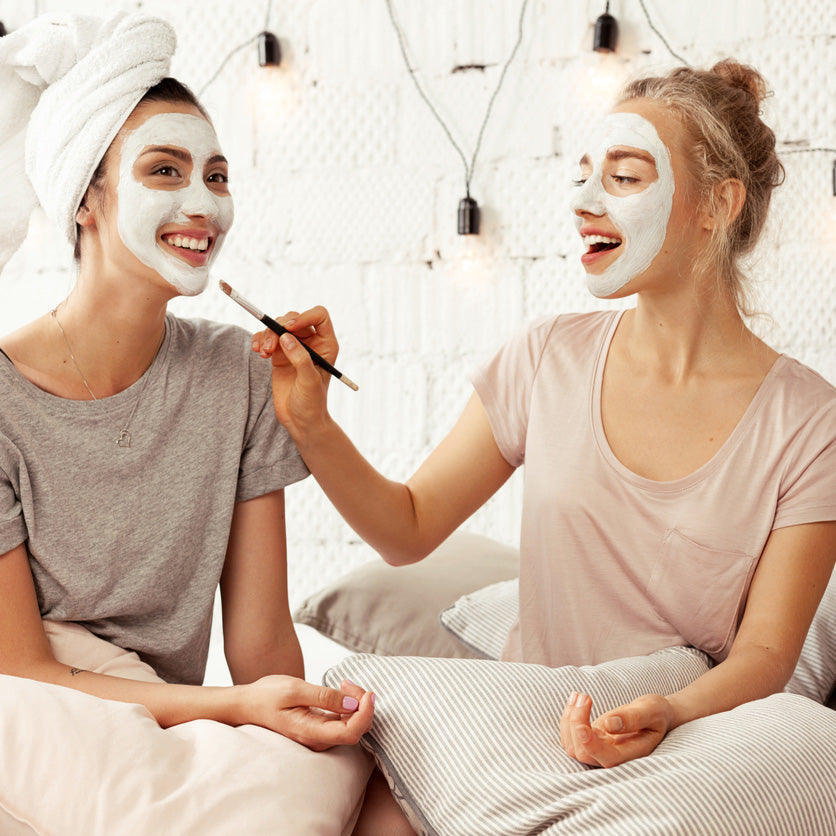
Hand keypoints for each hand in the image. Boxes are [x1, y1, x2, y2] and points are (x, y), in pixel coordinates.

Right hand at [242, 675, 373, 750]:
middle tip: (348, 682)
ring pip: (351, 725)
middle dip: (362, 705)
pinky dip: (348, 705)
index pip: (351, 733)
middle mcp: (317, 739)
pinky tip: (341, 690)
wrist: (247, 705)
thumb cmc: (267, 696)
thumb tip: (353, 705)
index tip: (368, 693)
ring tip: (344, 683)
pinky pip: (343, 721)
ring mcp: (318, 736)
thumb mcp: (295, 689)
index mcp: (311, 732)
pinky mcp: (318, 728)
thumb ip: (324, 697)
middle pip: (355, 729)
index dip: (366, 714)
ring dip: (356, 704)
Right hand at [251, 306, 337, 440]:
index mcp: (326, 344)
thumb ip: (300, 358)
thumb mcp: (309, 380)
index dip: (304, 317)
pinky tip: (258, 351)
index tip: (289, 328)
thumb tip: (286, 337)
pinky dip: (260, 340)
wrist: (300, 420)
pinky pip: (267, 337)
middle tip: (270, 345)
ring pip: (278, 326)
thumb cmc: (312, 402)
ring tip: (262, 352)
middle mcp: (311, 342)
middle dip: (279, 327)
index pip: (319, 316)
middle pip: (294, 319)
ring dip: (267, 335)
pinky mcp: (279, 354)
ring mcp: (294, 347)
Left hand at [559, 691, 672, 766]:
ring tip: (579, 695)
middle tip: (584, 696)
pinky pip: (571, 734)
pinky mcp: (591, 738)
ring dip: (569, 719)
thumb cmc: (656, 713)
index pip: (605, 758)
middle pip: (582, 752)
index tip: (582, 726)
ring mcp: (599, 748)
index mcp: (629, 754)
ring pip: (572, 745)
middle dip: (576, 723)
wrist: (654, 715)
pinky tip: (576, 698)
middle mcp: (611, 755)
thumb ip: (633, 718)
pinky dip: (568, 717)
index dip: (590, 745)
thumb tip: (609, 725)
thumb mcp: (650, 711)